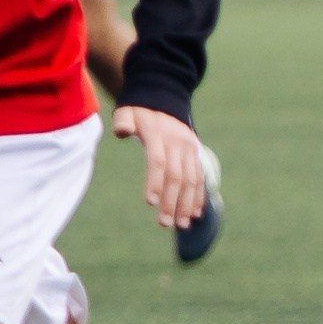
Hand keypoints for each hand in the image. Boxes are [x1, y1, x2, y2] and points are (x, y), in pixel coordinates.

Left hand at [112, 105, 204, 228]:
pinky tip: (195, 214)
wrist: (165, 97)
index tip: (151, 203)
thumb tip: (121, 132)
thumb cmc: (140, 111)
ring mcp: (190, 149)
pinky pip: (200, 177)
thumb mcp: (128, 110)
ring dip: (188, 204)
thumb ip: (123, 120)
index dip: (155, 182)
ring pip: (192, 180)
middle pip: (177, 176)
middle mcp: (179, 143)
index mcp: (159, 135)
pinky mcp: (196, 153)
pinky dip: (199, 196)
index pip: (158, 162)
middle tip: (165, 224)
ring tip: (182, 225)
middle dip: (172, 201)